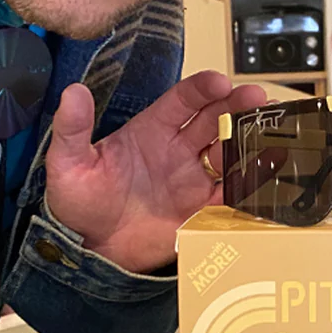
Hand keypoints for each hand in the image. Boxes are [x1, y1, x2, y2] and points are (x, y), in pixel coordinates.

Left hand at [45, 71, 265, 273]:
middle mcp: (178, 150)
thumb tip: (73, 92)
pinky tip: (262, 172)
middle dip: (236, 105)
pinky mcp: (201, 210)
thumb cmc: (79, 205)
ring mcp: (193, 179)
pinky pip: (232, 193)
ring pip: (229, 152)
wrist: (91, 251)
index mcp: (151, 130)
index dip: (203, 89)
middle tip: (255, 98)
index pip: (183, 100)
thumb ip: (73, 128)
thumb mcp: (68, 163)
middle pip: (215, 119)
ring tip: (263, 134)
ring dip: (247, 140)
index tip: (219, 82)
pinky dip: (249, 183)